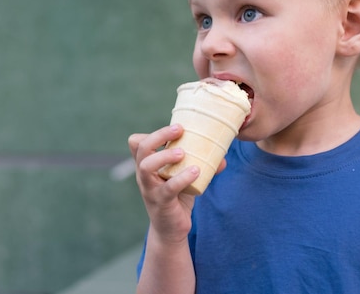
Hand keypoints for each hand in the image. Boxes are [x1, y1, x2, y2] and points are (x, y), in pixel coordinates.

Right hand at [128, 124, 198, 244]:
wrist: (171, 229)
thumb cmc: (177, 198)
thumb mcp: (186, 179)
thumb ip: (201, 166)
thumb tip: (222, 159)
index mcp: (147, 165)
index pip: (136, 143)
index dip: (150, 133)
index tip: (175, 129)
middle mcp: (144, 175)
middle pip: (141, 149)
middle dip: (159, 136)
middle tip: (179, 129)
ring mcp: (150, 189)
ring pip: (146, 167)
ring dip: (164, 156)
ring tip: (182, 153)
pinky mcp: (160, 202)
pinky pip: (168, 189)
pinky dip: (182, 178)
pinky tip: (196, 172)